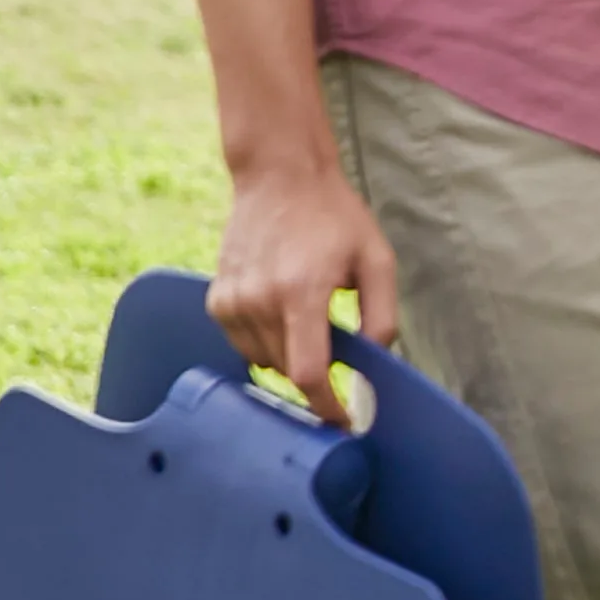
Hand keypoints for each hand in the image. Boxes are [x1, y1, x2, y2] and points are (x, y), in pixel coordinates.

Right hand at [209, 157, 396, 428]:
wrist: (279, 177)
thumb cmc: (335, 218)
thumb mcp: (378, 262)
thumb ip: (382, 317)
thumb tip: (378, 364)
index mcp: (302, 293)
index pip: (309, 372)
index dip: (327, 406)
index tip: (343, 422)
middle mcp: (259, 300)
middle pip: (289, 372)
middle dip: (318, 378)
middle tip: (340, 362)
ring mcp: (232, 301)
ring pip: (264, 363)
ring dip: (291, 359)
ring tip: (311, 323)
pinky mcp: (217, 300)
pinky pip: (243, 346)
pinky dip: (267, 344)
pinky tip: (284, 315)